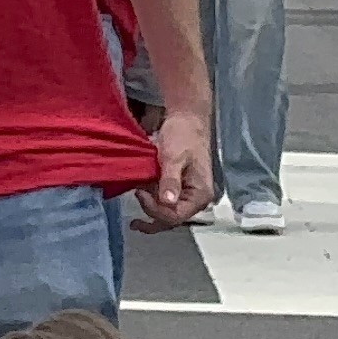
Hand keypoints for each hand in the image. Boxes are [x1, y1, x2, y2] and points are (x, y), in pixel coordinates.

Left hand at [135, 111, 214, 230]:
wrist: (186, 119)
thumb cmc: (184, 135)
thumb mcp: (174, 157)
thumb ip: (170, 180)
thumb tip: (167, 201)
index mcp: (200, 194)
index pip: (176, 216)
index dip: (155, 210)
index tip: (141, 192)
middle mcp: (195, 199)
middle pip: (171, 219)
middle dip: (151, 211)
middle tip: (137, 194)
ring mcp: (187, 195)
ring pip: (166, 213)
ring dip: (150, 207)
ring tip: (137, 193)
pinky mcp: (178, 189)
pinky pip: (164, 203)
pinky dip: (151, 200)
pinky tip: (141, 192)